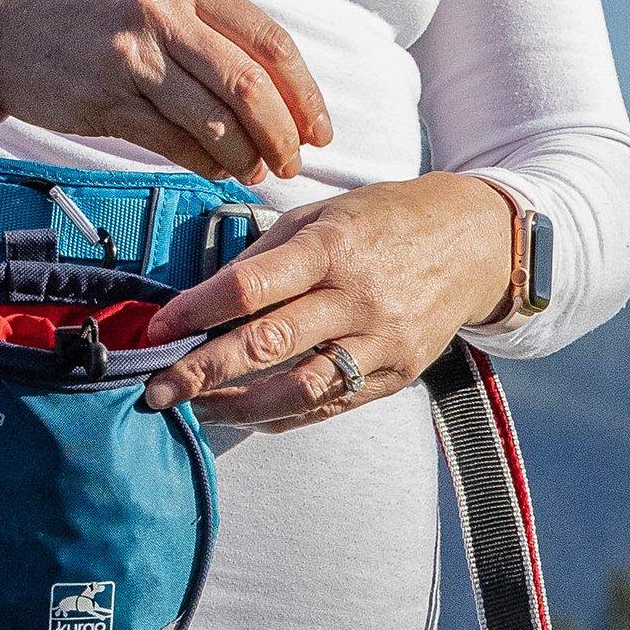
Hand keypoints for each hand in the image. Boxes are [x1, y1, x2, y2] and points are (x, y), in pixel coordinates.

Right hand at [0, 0, 333, 178]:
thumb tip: (279, 98)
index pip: (269, 41)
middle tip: (294, 162)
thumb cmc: (89, 15)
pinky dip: (205, 164)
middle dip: (283, 134)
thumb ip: (212, 34)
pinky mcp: (105, 98)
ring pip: (214, 121)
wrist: (1, 25)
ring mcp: (130, 55)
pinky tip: (217, 171)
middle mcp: (160, 12)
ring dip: (246, 157)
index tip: (319, 129)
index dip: (304, 93)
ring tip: (256, 172)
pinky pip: (174, 143)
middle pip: (249, 85)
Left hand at [138, 174, 517, 425]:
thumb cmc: (385, 222)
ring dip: (239, 407)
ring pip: (299, 389)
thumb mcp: (325, 215)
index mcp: (331, 246)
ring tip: (198, 410)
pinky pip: (331, 405)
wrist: (474, 243)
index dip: (195, 311)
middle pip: (268, 345)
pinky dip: (284, 414)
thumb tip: (202, 298)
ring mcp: (382, 340)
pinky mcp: (399, 373)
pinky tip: (249, 414)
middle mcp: (358, 297)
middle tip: (157, 391)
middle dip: (203, 372)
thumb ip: (267, 254)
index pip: (251, 286)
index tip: (155, 330)